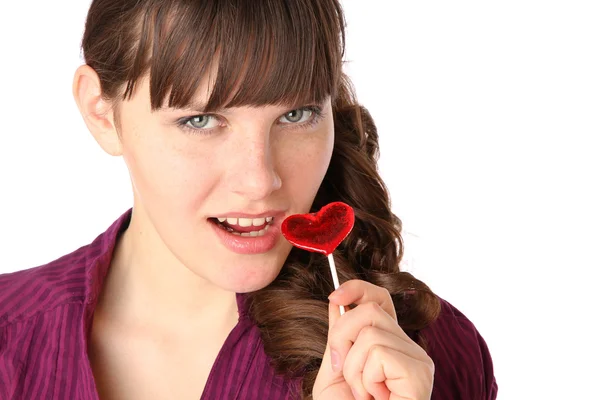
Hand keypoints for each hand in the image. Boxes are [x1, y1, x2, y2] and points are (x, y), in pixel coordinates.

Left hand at [312, 279, 433, 399]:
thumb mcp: (335, 371)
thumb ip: (338, 337)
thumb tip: (336, 302)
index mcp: (389, 345)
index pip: (380, 299)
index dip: (358, 289)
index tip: (334, 297)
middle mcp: (409, 348)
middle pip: (370, 310)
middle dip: (342, 338)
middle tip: (342, 371)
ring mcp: (418, 360)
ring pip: (370, 333)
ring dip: (353, 369)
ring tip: (363, 395)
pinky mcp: (419, 373)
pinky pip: (378, 353)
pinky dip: (365, 380)